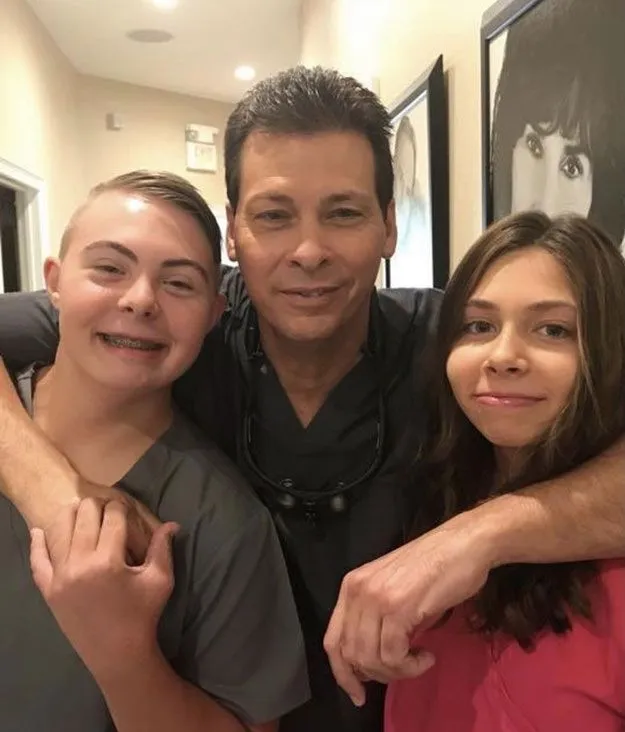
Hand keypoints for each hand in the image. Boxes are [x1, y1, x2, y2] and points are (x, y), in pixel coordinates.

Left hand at [30, 498, 177, 684]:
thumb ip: (163, 547)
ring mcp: (60, 577)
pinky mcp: (48, 590)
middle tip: (107, 513)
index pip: (113, 517)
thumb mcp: (159, 580)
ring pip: (61, 530)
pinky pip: (37, 561)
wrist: (117, 654)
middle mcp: (80, 564)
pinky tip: (39, 531)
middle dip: (98, 507)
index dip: (121, 508)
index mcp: (108, 561)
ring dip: (73, 517)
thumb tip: (172, 523)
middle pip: (85, 515)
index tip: (125, 509)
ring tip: (83, 516)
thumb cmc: (142, 615)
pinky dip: (36, 544)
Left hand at [323, 514, 493, 705]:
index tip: (357, 693)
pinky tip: (427, 656)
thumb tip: (374, 662)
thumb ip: (377, 621)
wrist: (464, 543)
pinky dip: (410, 666)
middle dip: (376, 675)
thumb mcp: (394, 591)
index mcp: (352, 585)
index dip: (342, 673)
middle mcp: (357, 590)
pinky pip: (393, 655)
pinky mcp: (398, 607)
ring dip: (397, 672)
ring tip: (418, 660)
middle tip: (403, 670)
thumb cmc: (436, 566)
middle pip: (350, 655)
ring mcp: (376, 597)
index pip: (332, 641)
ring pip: (370, 659)